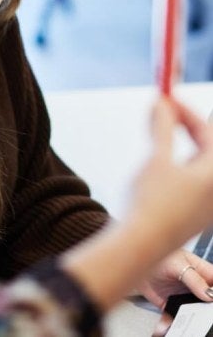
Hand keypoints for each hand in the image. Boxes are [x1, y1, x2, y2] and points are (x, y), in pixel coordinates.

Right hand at [131, 97, 212, 307]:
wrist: (139, 246)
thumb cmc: (150, 203)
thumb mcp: (156, 158)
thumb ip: (162, 127)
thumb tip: (163, 103)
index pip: (207, 132)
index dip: (186, 111)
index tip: (167, 98)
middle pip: (206, 147)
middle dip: (184, 126)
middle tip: (162, 111)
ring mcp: (205, 205)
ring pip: (197, 163)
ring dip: (179, 143)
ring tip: (155, 133)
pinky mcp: (192, 215)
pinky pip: (190, 180)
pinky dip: (176, 163)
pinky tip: (156, 163)